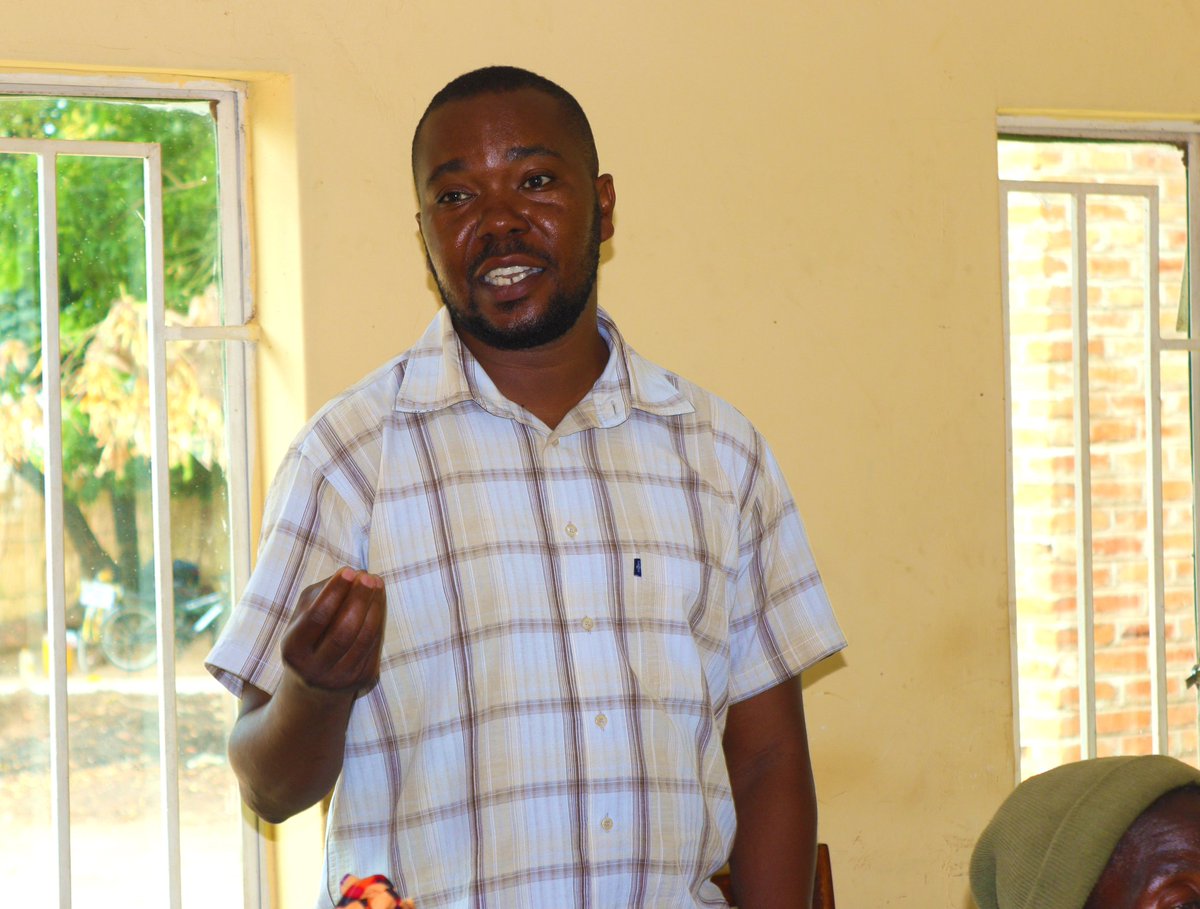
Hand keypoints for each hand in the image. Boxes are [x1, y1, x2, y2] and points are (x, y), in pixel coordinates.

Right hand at [280, 568, 384, 695]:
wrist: (314, 682)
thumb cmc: (309, 636)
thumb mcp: (303, 616)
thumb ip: (323, 593)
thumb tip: (357, 574)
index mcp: (293, 650)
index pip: (316, 618)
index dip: (334, 593)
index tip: (349, 570)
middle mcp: (315, 669)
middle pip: (343, 631)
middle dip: (358, 599)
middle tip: (368, 576)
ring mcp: (340, 678)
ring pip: (364, 638)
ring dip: (374, 607)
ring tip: (377, 584)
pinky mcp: (361, 680)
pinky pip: (374, 645)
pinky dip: (379, 620)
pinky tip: (379, 601)